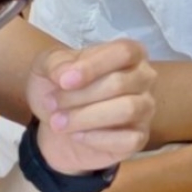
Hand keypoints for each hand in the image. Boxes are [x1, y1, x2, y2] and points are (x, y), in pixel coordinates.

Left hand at [22, 40, 157, 180]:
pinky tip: (77, 136)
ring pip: (127, 110)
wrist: (55, 122)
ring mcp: (145, 108)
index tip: (63, 81)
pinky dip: (97, 139)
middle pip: (120, 83)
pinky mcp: (139, 137)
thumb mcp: (46, 66)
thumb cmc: (59, 87)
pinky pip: (129, 139)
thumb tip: (64, 74)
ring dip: (85, 117)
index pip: (124, 52)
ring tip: (58, 122)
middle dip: (79, 96)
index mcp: (129, 53)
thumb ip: (55, 63)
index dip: (93, 66)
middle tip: (52, 103)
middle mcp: (143, 78)